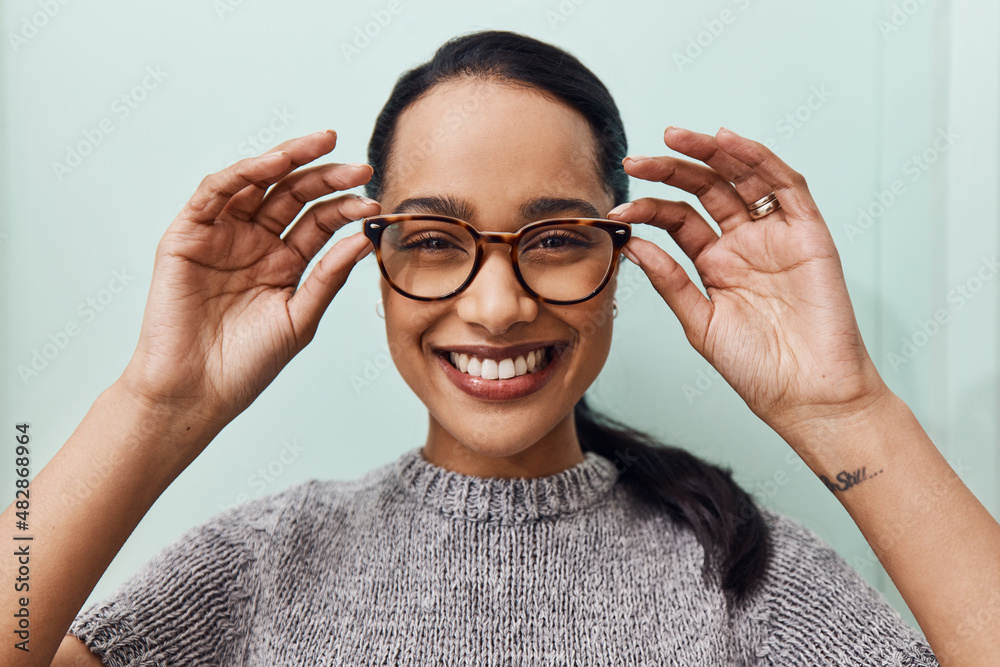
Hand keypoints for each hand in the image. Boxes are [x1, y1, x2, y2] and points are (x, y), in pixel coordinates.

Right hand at [118, 131, 378, 430]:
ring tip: (323, 147)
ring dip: (288, 161)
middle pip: (293, 195)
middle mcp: (254, 242)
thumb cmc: (247, 364)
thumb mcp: (300, 317)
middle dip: (327, 176)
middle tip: (360, 167)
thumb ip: (328, 277)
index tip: (375, 203)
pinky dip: (242, 173)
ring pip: (256, 183)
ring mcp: (220, 236)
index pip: (319, 220)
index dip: (346, 207)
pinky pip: (213, 193)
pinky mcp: (186, 235)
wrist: (196, 392)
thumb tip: (364, 239)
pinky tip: (273, 164)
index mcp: (283, 262)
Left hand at [610, 127, 889, 444]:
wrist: (807, 396)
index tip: (619, 209)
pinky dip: (760, 160)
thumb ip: (671, 282)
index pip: (680, 219)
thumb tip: (634, 246)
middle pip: (707, 190)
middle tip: (635, 160)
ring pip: (744, 178)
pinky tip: (730, 143)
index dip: (649, 207)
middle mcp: (745, 244)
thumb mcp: (700, 323)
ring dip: (712, 153)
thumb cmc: (758, 369)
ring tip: (675, 138)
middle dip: (671, 169)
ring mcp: (777, 236)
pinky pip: (786, 187)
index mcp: (717, 264)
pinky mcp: (809, 235)